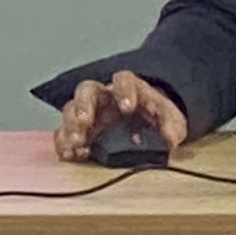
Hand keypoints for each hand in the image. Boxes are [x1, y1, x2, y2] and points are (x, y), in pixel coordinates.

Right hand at [54, 72, 187, 163]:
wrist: (148, 125)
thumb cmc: (156, 118)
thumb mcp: (171, 120)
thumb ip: (172, 127)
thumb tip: (169, 139)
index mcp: (129, 88)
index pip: (124, 80)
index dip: (124, 90)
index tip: (127, 107)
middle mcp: (104, 97)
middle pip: (87, 91)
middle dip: (84, 106)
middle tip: (85, 122)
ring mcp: (89, 113)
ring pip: (72, 110)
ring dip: (71, 126)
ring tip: (76, 143)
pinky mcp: (80, 132)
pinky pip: (64, 133)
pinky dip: (64, 143)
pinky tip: (69, 154)